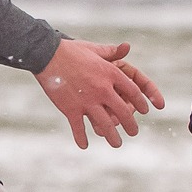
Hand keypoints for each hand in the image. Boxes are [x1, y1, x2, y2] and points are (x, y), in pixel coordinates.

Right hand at [35, 40, 165, 148]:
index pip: (134, 92)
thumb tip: (127, 46)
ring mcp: (87, 101)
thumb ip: (112, 52)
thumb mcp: (95, 49)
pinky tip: (84, 145)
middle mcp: (102, 89)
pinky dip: (81, 138)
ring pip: (105, 124)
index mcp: (111, 74)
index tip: (145, 110)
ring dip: (112, 136)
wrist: (46, 55)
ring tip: (117, 143)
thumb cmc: (71, 50)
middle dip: (131, 125)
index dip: (142, 102)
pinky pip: (79, 127)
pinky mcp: (70, 108)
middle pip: (123, 112)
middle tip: (134, 132)